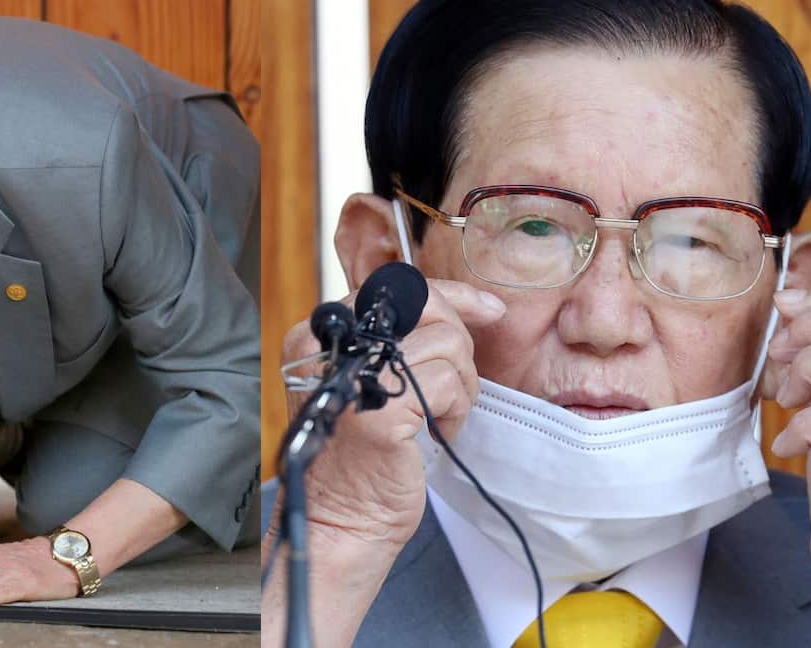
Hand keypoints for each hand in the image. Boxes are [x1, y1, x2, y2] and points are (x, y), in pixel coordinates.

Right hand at [275, 279, 504, 556]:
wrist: (343, 522)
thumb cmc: (362, 460)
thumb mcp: (372, 383)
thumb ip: (396, 343)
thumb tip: (460, 305)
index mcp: (322, 336)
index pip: (394, 288)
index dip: (449, 295)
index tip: (488, 309)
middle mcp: (330, 347)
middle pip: (425, 306)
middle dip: (459, 343)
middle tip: (456, 386)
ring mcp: (354, 374)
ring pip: (447, 343)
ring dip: (459, 385)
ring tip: (439, 417)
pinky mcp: (380, 407)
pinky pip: (448, 382)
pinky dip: (455, 410)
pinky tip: (437, 433)